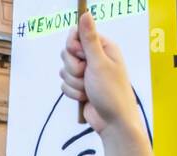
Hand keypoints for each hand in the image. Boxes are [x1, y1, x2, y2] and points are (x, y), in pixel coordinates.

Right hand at [60, 12, 138, 135]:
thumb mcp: (99, 63)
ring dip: (73, 83)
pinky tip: (85, 97)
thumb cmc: (111, 92)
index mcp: (103, 47)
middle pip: (67, 53)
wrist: (112, 121)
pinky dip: (72, 92)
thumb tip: (85, 14)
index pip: (76, 35)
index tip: (79, 55)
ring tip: (88, 89)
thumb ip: (89, 39)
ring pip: (64, 71)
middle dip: (73, 67)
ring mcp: (86, 73)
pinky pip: (65, 85)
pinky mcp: (79, 87)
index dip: (73, 46)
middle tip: (86, 75)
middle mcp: (94, 58)